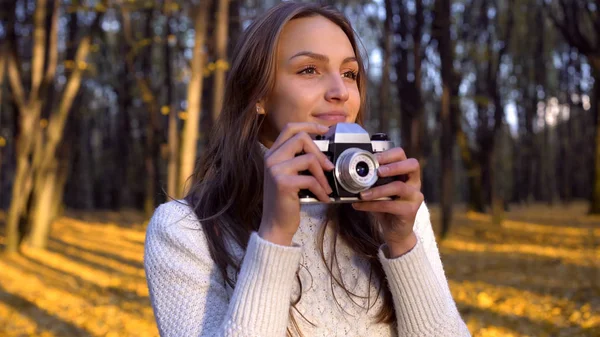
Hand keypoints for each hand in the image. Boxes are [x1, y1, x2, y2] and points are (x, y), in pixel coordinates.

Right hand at [259, 123, 334, 245]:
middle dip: (320, 152)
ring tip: (327, 187)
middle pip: (300, 138)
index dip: (309, 125)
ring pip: (308, 158)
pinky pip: (310, 179)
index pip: (290, 128)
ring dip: (323, 175)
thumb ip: (300, 162)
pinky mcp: (283, 182)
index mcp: (273, 154)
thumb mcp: (291, 176)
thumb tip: (324, 154)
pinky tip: (324, 198)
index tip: (325, 130)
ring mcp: (275, 170)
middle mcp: (271, 158)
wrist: (276, 225)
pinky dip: (321, 189)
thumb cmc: (286, 201)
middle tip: (328, 167)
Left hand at [351, 147, 422, 257]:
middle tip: (377, 171)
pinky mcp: (411, 210)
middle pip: (412, 165)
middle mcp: (414, 182)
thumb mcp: (378, 190)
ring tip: (362, 194)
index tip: (374, 157)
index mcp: (406, 173)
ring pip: (398, 187)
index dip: (389, 154)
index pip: (403, 155)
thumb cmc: (386, 207)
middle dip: (393, 166)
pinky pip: (391, 205)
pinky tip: (360, 205)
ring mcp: (415, 196)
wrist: (395, 231)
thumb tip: (351, 171)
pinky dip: (373, 205)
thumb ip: (371, 180)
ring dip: (378, 190)